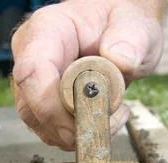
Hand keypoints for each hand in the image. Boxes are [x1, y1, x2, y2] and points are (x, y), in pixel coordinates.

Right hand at [11, 0, 163, 149]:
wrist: (120, 32)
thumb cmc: (121, 23)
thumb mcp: (136, 25)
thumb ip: (132, 39)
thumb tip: (120, 59)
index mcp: (47, 30)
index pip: (32, 72)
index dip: (50, 106)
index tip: (82, 122)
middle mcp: (31, 56)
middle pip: (31, 106)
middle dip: (69, 127)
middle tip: (107, 122)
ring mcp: (35, 83)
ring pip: (41, 124)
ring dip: (78, 132)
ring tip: (114, 114)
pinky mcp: (45, 103)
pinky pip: (54, 130)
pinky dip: (80, 134)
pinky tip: (106, 118)